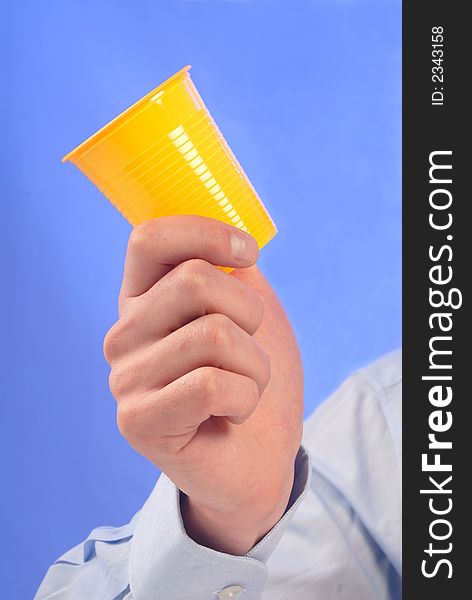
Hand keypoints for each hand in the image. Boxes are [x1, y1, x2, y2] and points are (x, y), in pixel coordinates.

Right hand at [103, 216, 303, 553]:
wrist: (259, 456)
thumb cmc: (251, 377)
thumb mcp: (251, 313)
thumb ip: (233, 272)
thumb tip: (231, 241)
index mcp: (143, 299)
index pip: (149, 239)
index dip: (206, 233)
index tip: (249, 255)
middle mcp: (124, 334)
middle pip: (195, 281)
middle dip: (250, 313)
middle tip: (250, 350)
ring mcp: (126, 378)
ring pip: (215, 334)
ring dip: (255, 364)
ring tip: (242, 388)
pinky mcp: (138, 421)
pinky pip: (212, 384)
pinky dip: (245, 397)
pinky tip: (231, 415)